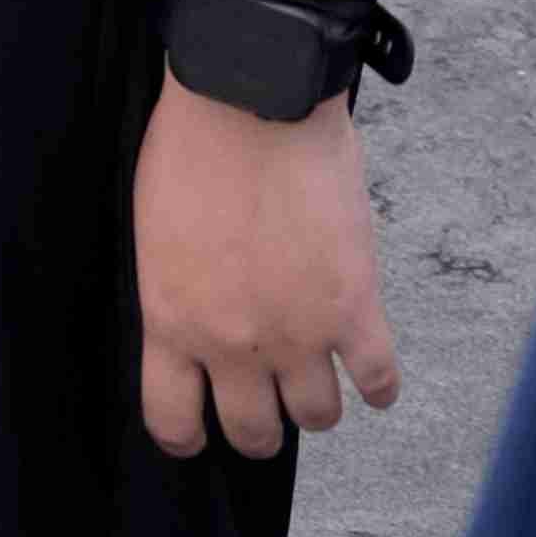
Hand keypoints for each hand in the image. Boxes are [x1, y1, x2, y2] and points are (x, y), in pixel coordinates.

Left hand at [132, 81, 399, 460]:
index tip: (197, 435)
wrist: (250, 100)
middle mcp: (232, 342)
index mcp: (171, 320)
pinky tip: (372, 379)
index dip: (186, 436)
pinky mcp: (353, 308)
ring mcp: (297, 332)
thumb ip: (179, 290)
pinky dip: (379, 386)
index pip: (172, 418)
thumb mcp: (157, 232)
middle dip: (258, 429)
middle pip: (252, 429)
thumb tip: (199, 319)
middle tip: (266, 412)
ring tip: (318, 384)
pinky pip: (377, 380)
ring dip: (317, 405)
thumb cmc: (193, 145)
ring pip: (317, 416)